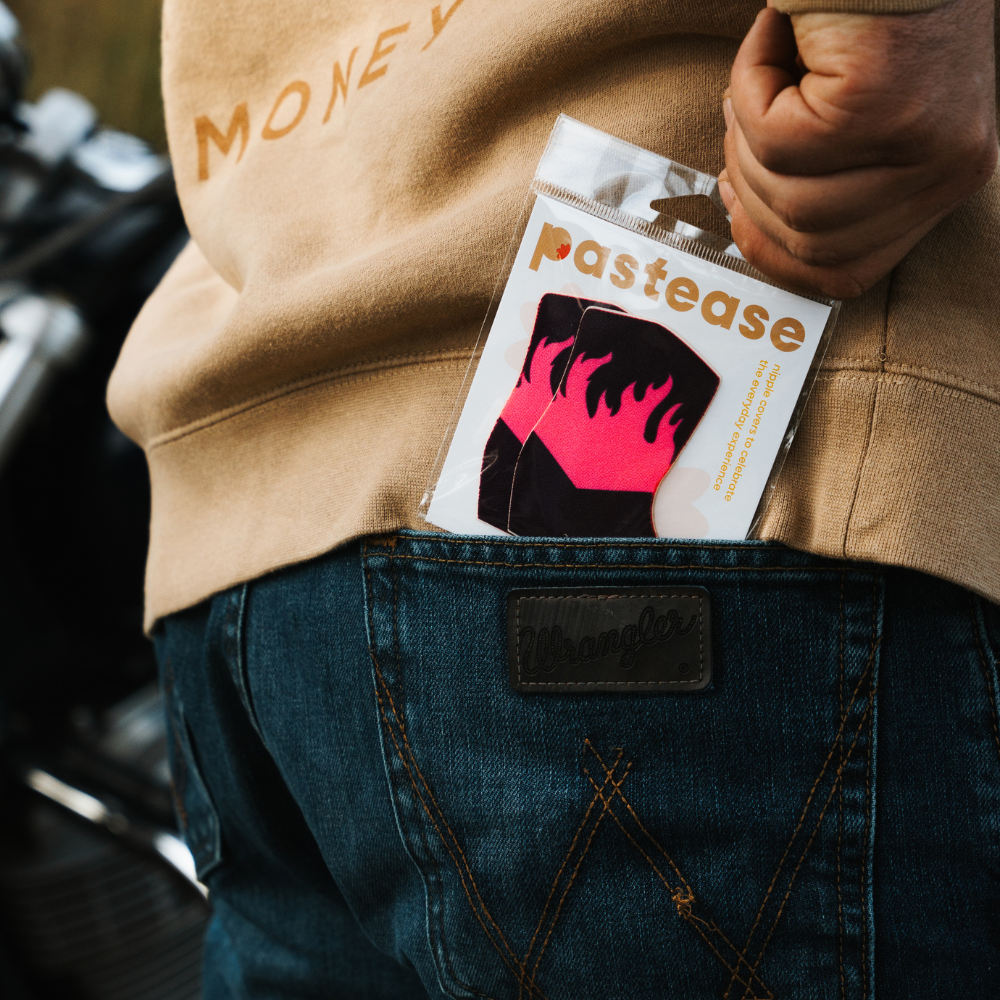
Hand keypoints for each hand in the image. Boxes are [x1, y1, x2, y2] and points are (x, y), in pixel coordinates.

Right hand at [719, 0, 997, 298]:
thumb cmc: (876, 9)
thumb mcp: (855, 121)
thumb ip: (824, 180)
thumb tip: (749, 214)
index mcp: (943, 181)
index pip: (848, 270)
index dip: (776, 256)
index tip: (738, 214)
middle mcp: (945, 171)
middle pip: (811, 240)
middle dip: (751, 191)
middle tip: (739, 125)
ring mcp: (920, 143)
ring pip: (790, 196)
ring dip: (748, 137)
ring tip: (756, 78)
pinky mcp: (882, 106)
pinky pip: (777, 139)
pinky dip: (752, 90)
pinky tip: (771, 42)